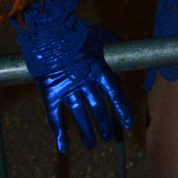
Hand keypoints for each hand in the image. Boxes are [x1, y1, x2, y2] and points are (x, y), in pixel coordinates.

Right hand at [25, 23, 133, 152]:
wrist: (49, 31)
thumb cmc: (75, 30)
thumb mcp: (98, 34)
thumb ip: (111, 43)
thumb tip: (121, 48)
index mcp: (99, 69)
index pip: (115, 94)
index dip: (122, 110)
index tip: (128, 123)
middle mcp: (86, 83)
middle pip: (98, 109)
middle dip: (105, 124)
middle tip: (110, 137)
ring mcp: (68, 89)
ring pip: (79, 116)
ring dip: (87, 132)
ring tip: (92, 144)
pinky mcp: (50, 93)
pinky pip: (55, 117)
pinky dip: (59, 133)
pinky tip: (63, 147)